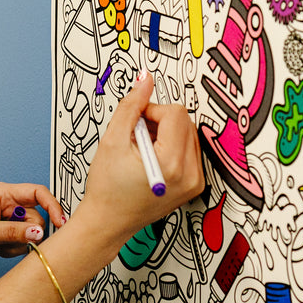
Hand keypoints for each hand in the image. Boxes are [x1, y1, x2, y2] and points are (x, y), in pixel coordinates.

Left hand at [0, 182, 65, 267]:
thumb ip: (13, 232)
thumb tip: (39, 232)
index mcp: (4, 194)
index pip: (38, 193)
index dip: (52, 206)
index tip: (59, 223)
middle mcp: (10, 205)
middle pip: (37, 218)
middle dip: (26, 234)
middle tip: (7, 241)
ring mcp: (9, 221)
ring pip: (31, 234)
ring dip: (17, 245)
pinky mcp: (8, 235)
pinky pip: (22, 244)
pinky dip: (12, 251)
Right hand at [73, 73, 205, 247]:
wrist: (108, 222)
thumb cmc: (107, 189)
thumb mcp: (112, 140)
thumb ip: (131, 106)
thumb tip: (145, 81)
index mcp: (171, 164)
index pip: (175, 113)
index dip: (151, 111)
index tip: (135, 123)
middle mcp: (190, 174)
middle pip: (185, 121)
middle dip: (160, 121)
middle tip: (137, 138)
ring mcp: (195, 181)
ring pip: (189, 134)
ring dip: (166, 133)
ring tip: (144, 150)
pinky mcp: (194, 185)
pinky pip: (190, 150)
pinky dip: (172, 147)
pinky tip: (153, 158)